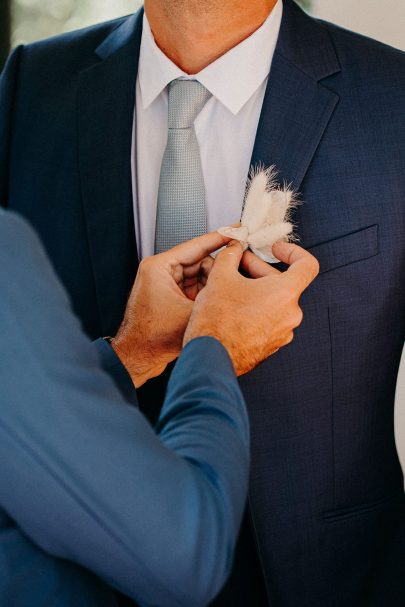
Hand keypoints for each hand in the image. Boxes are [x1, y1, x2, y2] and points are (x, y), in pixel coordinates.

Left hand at [112, 232, 230, 386]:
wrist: (138, 358)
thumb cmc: (152, 338)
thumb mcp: (192, 311)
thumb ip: (213, 292)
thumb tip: (233, 280)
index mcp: (159, 267)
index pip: (196, 245)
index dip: (220, 238)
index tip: (236, 230)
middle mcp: (160, 271)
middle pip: (199, 261)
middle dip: (217, 271)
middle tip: (236, 276)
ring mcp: (164, 284)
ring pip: (198, 276)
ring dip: (211, 285)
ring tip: (225, 295)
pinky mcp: (169, 296)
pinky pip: (193, 288)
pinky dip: (204, 294)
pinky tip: (215, 303)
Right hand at [183, 240, 319, 375]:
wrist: (210, 357)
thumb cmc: (217, 321)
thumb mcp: (220, 276)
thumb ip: (230, 255)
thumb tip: (234, 248)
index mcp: (286, 294)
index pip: (307, 264)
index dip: (293, 252)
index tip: (276, 250)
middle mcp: (290, 315)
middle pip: (283, 283)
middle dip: (259, 271)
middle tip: (238, 265)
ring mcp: (282, 333)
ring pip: (274, 303)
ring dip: (256, 291)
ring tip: (231, 288)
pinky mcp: (271, 345)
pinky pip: (268, 320)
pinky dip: (255, 310)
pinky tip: (233, 309)